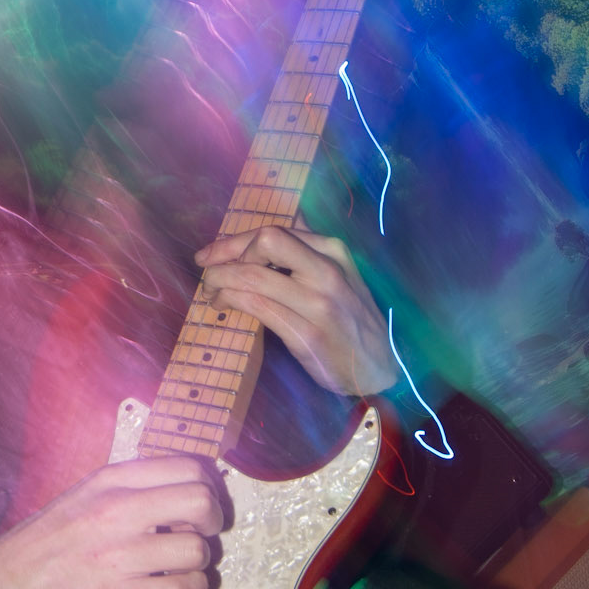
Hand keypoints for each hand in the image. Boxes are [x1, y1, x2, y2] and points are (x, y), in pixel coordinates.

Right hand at [0, 457, 224, 588]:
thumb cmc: (49, 542)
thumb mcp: (86, 495)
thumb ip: (133, 488)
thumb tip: (186, 491)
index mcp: (111, 481)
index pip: (188, 467)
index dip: (207, 487)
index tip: (197, 505)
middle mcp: (118, 511)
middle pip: (202, 501)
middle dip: (212, 520)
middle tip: (196, 534)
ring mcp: (119, 555)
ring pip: (197, 550)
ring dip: (198, 562)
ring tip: (177, 565)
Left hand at [195, 225, 396, 397]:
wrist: (380, 366)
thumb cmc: (351, 319)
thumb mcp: (339, 275)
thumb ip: (308, 249)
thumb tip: (277, 222)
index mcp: (334, 251)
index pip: (275, 231)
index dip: (235, 240)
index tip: (211, 254)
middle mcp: (327, 271)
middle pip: (265, 240)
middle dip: (227, 253)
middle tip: (208, 271)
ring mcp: (319, 303)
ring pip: (253, 275)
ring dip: (220, 281)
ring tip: (211, 293)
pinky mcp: (307, 334)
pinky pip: (257, 307)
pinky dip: (231, 302)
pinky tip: (223, 307)